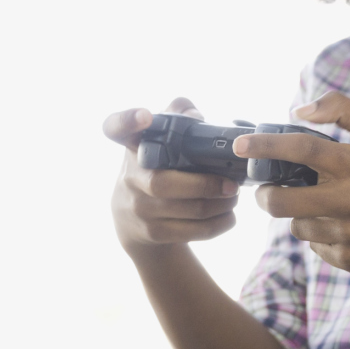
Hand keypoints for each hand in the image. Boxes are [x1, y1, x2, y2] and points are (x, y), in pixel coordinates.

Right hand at [103, 99, 239, 253]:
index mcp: (132, 146)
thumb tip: (195, 115)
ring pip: (185, 210)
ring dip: (218, 205)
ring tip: (233, 196)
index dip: (128, 120)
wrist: (133, 219)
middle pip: (162, 183)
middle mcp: (130, 176)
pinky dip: (217, 224)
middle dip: (203, 185)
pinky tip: (228, 215)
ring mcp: (139, 208)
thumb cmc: (156, 167)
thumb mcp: (159, 139)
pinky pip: (192, 231)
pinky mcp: (152, 233)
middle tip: (231, 184)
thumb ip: (177, 116)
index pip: (116, 127)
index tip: (145, 115)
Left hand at [238, 92, 349, 281]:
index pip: (301, 149)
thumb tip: (299, 111)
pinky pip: (315, 246)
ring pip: (297, 225)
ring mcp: (349, 233)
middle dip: (265, 196)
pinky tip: (344, 230)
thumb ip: (343, 110)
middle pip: (281, 201)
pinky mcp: (349, 259)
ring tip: (324, 209)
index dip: (265, 146)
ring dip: (300, 216)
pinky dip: (321, 236)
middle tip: (266, 191)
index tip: (241, 146)